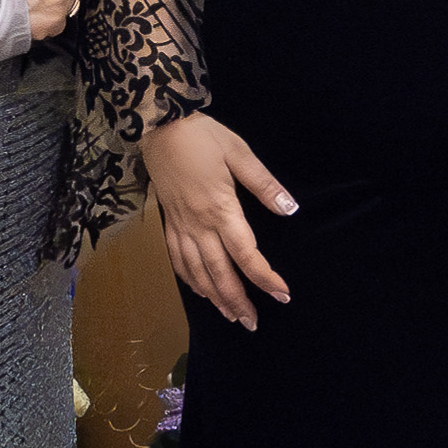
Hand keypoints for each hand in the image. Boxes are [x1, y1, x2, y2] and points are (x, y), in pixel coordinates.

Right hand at [140, 111, 297, 329]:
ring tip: (230, 316)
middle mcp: (198, 225)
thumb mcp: (239, 152)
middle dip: (238, 301)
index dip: (264, 278)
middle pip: (219, 273)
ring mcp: (180, 226)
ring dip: (214, 298)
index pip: (246, 254)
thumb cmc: (201, 135)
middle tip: (253, 323)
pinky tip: (199, 290)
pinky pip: (177, 259)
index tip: (282, 295)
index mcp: (220, 210)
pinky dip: (189, 279)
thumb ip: (264, 184)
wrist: (157, 124)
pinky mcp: (168, 221)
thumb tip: (289, 209)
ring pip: (197, 272)